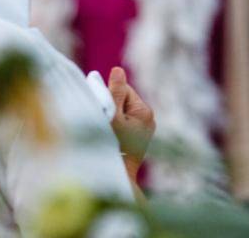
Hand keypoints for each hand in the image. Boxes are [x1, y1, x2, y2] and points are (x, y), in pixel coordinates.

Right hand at [108, 67, 154, 181]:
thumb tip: (118, 70)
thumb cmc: (112, 146)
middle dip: (110, 105)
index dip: (109, 94)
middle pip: (123, 101)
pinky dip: (114, 127)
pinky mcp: (136, 139)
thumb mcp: (111, 116)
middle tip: (101, 119)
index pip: (124, 90)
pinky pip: (123, 124)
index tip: (100, 106)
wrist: (117, 177)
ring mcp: (143, 130)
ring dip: (111, 116)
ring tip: (105, 130)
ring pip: (122, 113)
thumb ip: (115, 92)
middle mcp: (148, 120)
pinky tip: (109, 137)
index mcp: (145, 112)